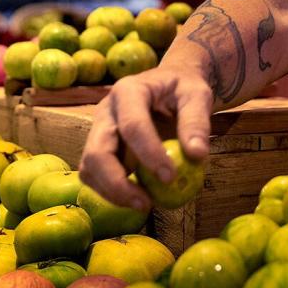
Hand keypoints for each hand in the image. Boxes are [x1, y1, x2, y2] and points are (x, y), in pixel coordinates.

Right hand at [80, 65, 213, 210]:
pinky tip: (138, 197)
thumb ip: (196, 121)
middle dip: (117, 183)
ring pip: (90, 168)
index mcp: (128, 91)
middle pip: (97, 152)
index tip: (170, 177)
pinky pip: (96, 175)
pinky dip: (112, 192)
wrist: (170, 83)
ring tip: (144, 204)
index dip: (149, 154)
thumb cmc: (183, 88)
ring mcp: (99, 131)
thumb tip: (197, 155)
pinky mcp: (100, 148)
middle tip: (146, 204)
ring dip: (111, 192)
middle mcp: (106, 111)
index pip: (132, 126)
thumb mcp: (197, 95)